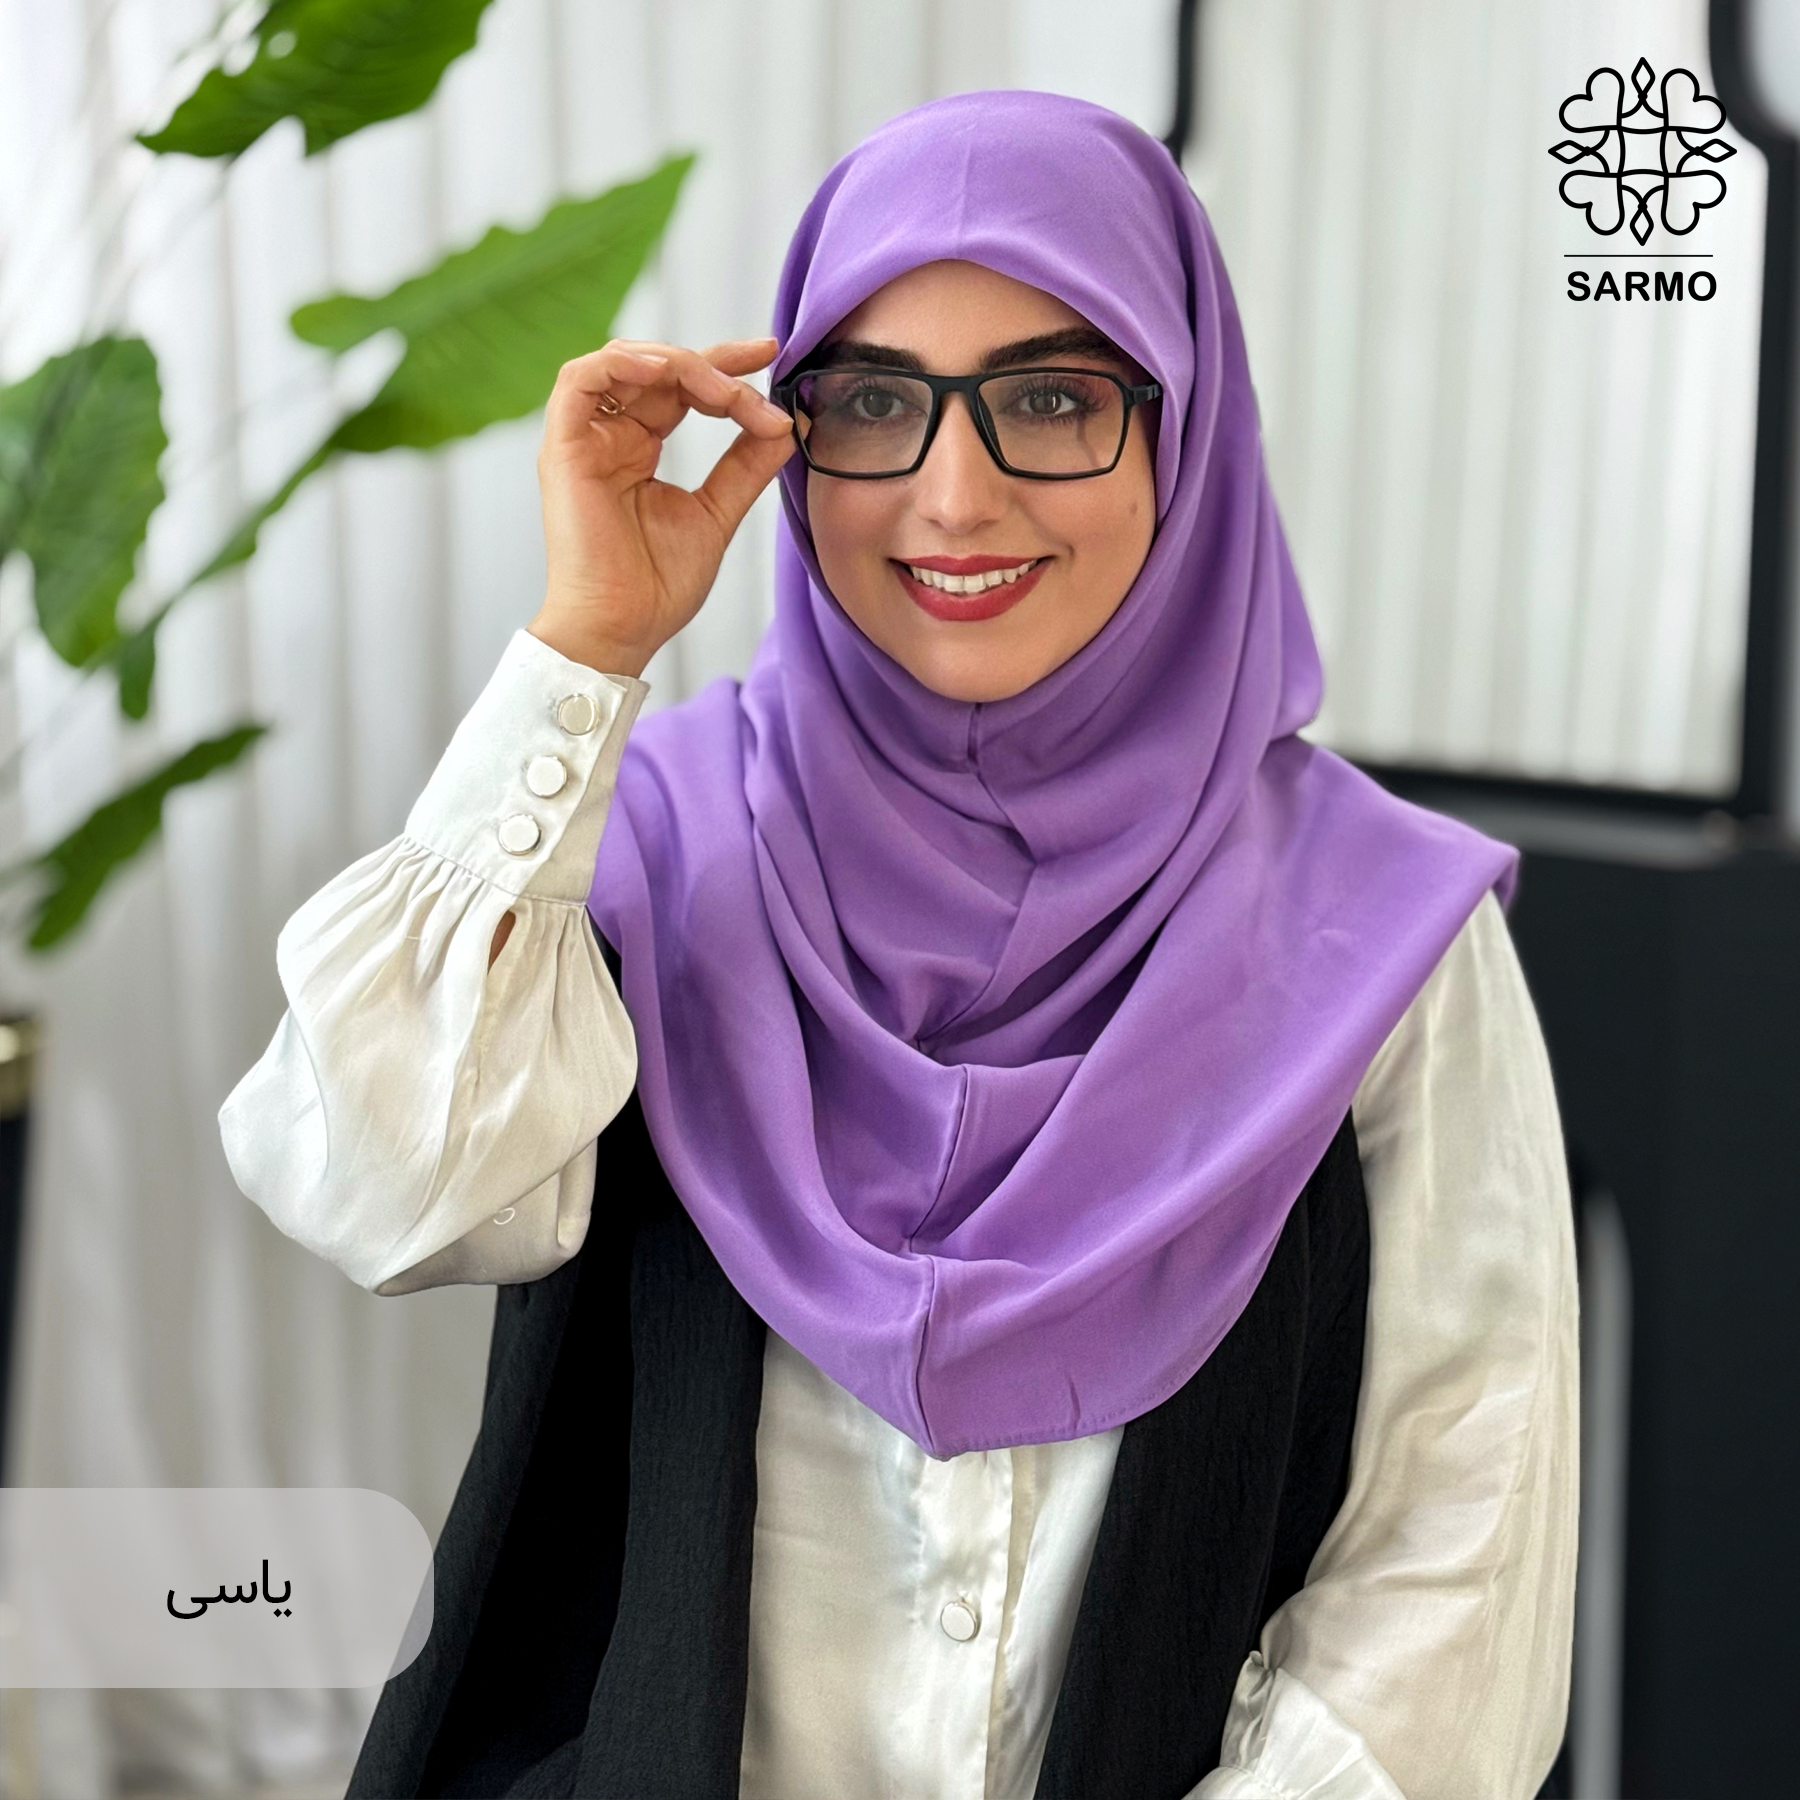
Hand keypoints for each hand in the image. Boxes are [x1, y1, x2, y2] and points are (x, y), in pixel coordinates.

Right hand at [529, 337, 794, 675]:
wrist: (623, 628)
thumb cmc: (658, 586)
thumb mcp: (717, 513)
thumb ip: (745, 466)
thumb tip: (784, 424)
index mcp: (640, 447)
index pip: (681, 387)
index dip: (724, 364)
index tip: (769, 354)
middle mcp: (610, 436)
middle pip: (658, 369)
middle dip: (713, 365)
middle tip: (756, 382)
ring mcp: (585, 440)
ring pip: (623, 364)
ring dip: (678, 364)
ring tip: (721, 390)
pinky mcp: (563, 448)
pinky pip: (579, 381)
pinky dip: (621, 364)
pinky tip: (665, 371)